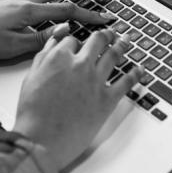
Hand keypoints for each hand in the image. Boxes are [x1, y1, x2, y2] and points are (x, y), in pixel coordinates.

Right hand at [12, 26, 143, 171]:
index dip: (77, 42)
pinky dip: (135, 74)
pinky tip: (140, 69)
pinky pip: (126, 82)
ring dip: (122, 45)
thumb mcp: (31, 76)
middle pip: (98, 41)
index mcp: (59, 57)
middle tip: (110, 33)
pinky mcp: (107, 100)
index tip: (80, 44)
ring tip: (126, 41)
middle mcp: (80, 64)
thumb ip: (45, 54)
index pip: (73, 40)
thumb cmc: (32, 112)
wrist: (42, 139)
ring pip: (114, 55)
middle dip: (105, 35)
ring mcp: (96, 81)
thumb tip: (56, 39)